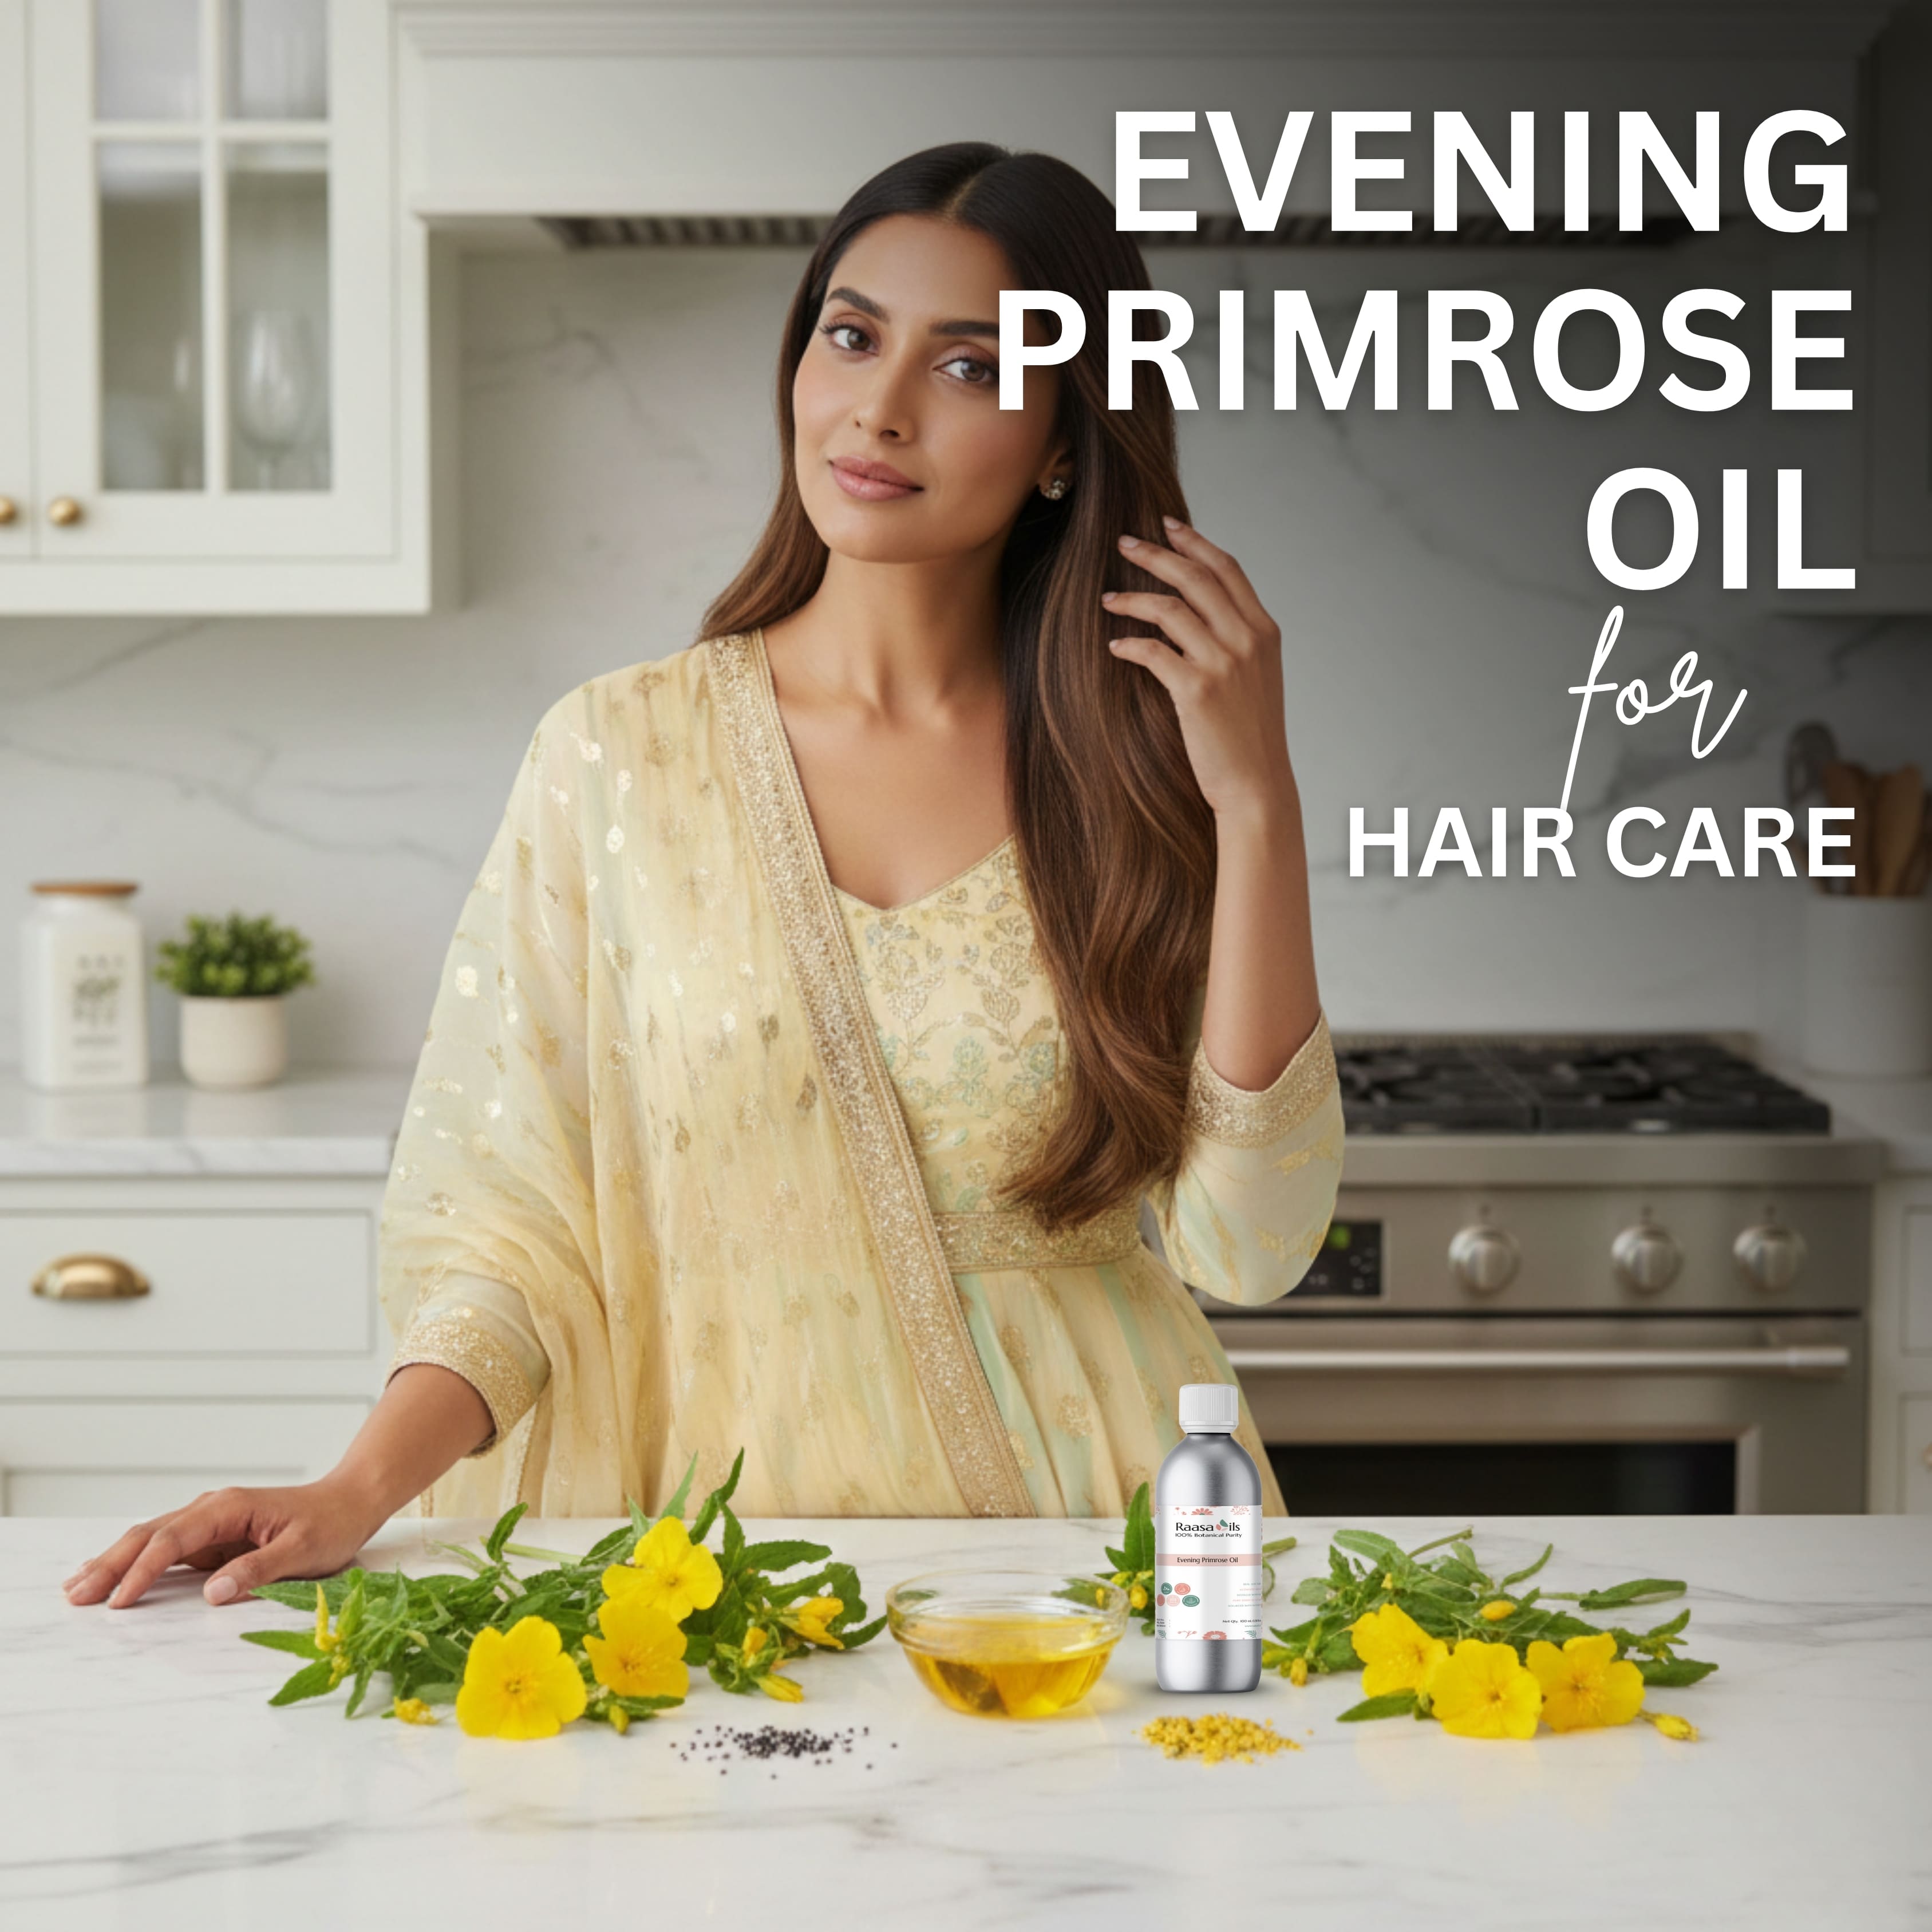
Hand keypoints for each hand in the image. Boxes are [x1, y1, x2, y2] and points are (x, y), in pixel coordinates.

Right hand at [62, 1478, 384, 1609]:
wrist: (349, 1501)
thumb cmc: (331, 1523)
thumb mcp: (304, 1551)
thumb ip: (258, 1570)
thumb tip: (212, 1593)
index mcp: (229, 1508)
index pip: (174, 1539)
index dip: (144, 1570)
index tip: (119, 1599)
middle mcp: (212, 1509)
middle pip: (149, 1535)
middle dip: (110, 1563)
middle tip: (74, 1594)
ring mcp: (210, 1523)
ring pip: (152, 1540)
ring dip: (115, 1562)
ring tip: (76, 1587)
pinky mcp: (213, 1537)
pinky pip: (168, 1550)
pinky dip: (138, 1563)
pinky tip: (115, 1578)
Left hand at [1103, 517, 1294, 821]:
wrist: (1257, 785)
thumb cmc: (1251, 735)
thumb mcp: (1257, 678)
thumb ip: (1238, 640)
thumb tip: (1203, 613)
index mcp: (1264, 631)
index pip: (1227, 568)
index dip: (1195, 542)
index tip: (1168, 525)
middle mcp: (1247, 639)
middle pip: (1195, 577)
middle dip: (1155, 554)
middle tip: (1123, 543)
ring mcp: (1223, 663)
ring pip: (1170, 608)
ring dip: (1132, 598)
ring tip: (1107, 599)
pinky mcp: (1196, 691)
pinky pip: (1153, 652)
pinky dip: (1129, 644)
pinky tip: (1115, 645)